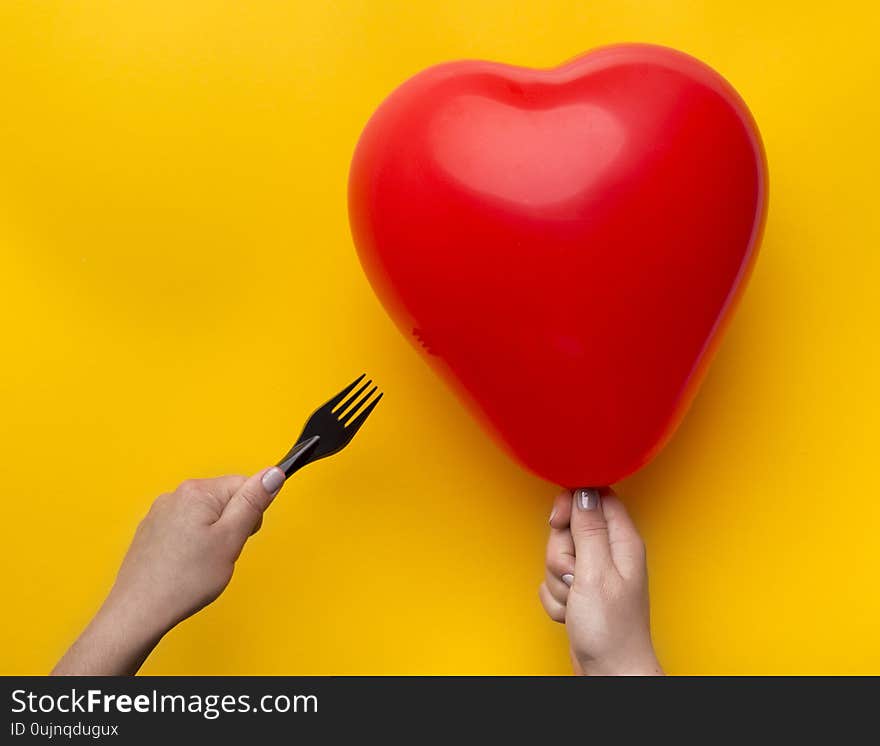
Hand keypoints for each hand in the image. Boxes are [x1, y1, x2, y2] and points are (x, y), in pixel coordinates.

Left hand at [52, 466, 286, 674]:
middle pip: (224, 498)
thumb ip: (253, 503)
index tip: (241, 537)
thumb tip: (273, 473)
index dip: (252, 513)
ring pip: (205, 514)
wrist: (139, 611)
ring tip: (203, 563)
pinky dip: (192, 543)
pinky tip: (186, 565)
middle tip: (222, 553)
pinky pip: (185, 527)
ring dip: (213, 534)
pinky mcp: (151, 530)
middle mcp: (176, 494)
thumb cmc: (185, 580)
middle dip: (231, 524)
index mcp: (198, 492)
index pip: (244, 484)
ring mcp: (160, 512)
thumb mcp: (231, 539)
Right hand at [539, 487, 662, 675]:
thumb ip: (589, 528)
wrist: (609, 672)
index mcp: (622, 541)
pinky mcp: (580, 590)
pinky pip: (553, 580)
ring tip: (575, 598)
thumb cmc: (612, 630)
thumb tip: (583, 490)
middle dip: (560, 552)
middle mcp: (610, 553)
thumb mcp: (595, 572)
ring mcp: (594, 573)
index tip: (559, 521)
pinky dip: (556, 598)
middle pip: (570, 527)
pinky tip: (572, 611)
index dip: (572, 504)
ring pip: (557, 555)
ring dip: (557, 579)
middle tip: (573, 573)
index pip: (596, 497)